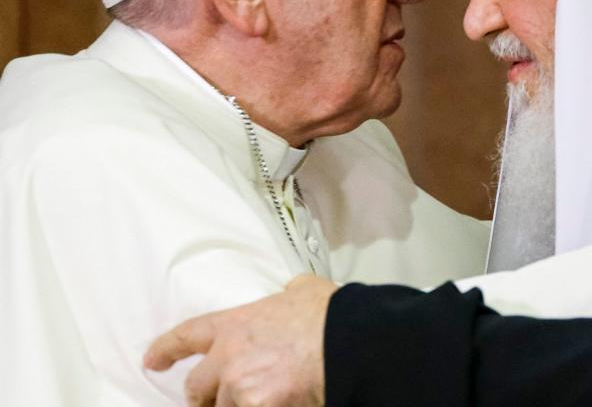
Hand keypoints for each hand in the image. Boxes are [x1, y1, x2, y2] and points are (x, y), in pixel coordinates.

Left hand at [143, 275, 336, 406]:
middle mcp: (229, 359)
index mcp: (234, 325)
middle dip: (201, 398)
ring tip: (256, 399)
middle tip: (210, 402)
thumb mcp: (303, 290)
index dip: (165, 350)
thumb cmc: (328, 314)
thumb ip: (289, 293)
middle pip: (195, 388)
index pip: (186, 336)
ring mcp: (241, 389)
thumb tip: (295, 291)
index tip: (152, 361)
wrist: (346, 342)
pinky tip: (279, 404)